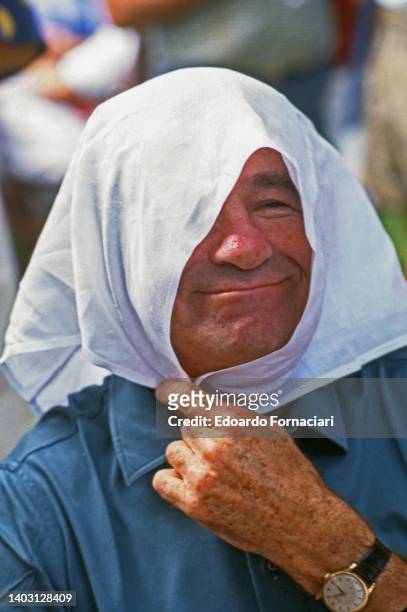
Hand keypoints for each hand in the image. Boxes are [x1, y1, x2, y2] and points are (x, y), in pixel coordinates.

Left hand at [152, 380, 372, 594]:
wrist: (300, 522)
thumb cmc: (291, 475)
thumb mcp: (270, 430)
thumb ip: (236, 415)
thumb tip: (209, 405)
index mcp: (234, 421)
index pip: (187, 397)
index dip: (172, 390)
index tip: (163, 389)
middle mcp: (215, 445)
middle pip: (186, 428)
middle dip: (200, 438)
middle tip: (220, 454)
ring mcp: (202, 475)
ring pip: (174, 451)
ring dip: (188, 458)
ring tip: (210, 471)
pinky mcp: (194, 503)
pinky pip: (162, 481)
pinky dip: (173, 481)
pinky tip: (190, 484)